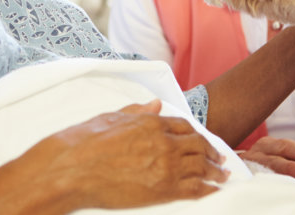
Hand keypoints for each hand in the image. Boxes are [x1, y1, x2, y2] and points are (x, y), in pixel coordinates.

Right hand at [47, 100, 229, 208]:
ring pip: (201, 167)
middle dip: (212, 152)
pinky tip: (214, 189)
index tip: (202, 140)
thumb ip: (137, 112)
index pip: (183, 126)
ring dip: (216, 170)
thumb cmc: (83, 143)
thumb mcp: (111, 118)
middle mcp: (163, 142)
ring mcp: (165, 167)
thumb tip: (155, 104)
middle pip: (198, 146)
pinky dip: (208, 189)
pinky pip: (194, 189)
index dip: (196, 134)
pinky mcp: (162, 190)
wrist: (71, 170)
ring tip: (224, 174)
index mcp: (151, 123)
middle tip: (221, 158)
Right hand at [238, 137, 294, 188]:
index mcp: (268, 145)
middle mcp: (257, 153)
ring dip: (284, 173)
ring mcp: (249, 166)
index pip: (286, 146)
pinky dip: (269, 184)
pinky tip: (280, 188)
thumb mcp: (283, 152)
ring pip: (267, 169)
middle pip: (276, 156)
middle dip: (293, 163)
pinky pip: (256, 180)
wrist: (237, 171)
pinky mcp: (244, 178)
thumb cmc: (266, 161)